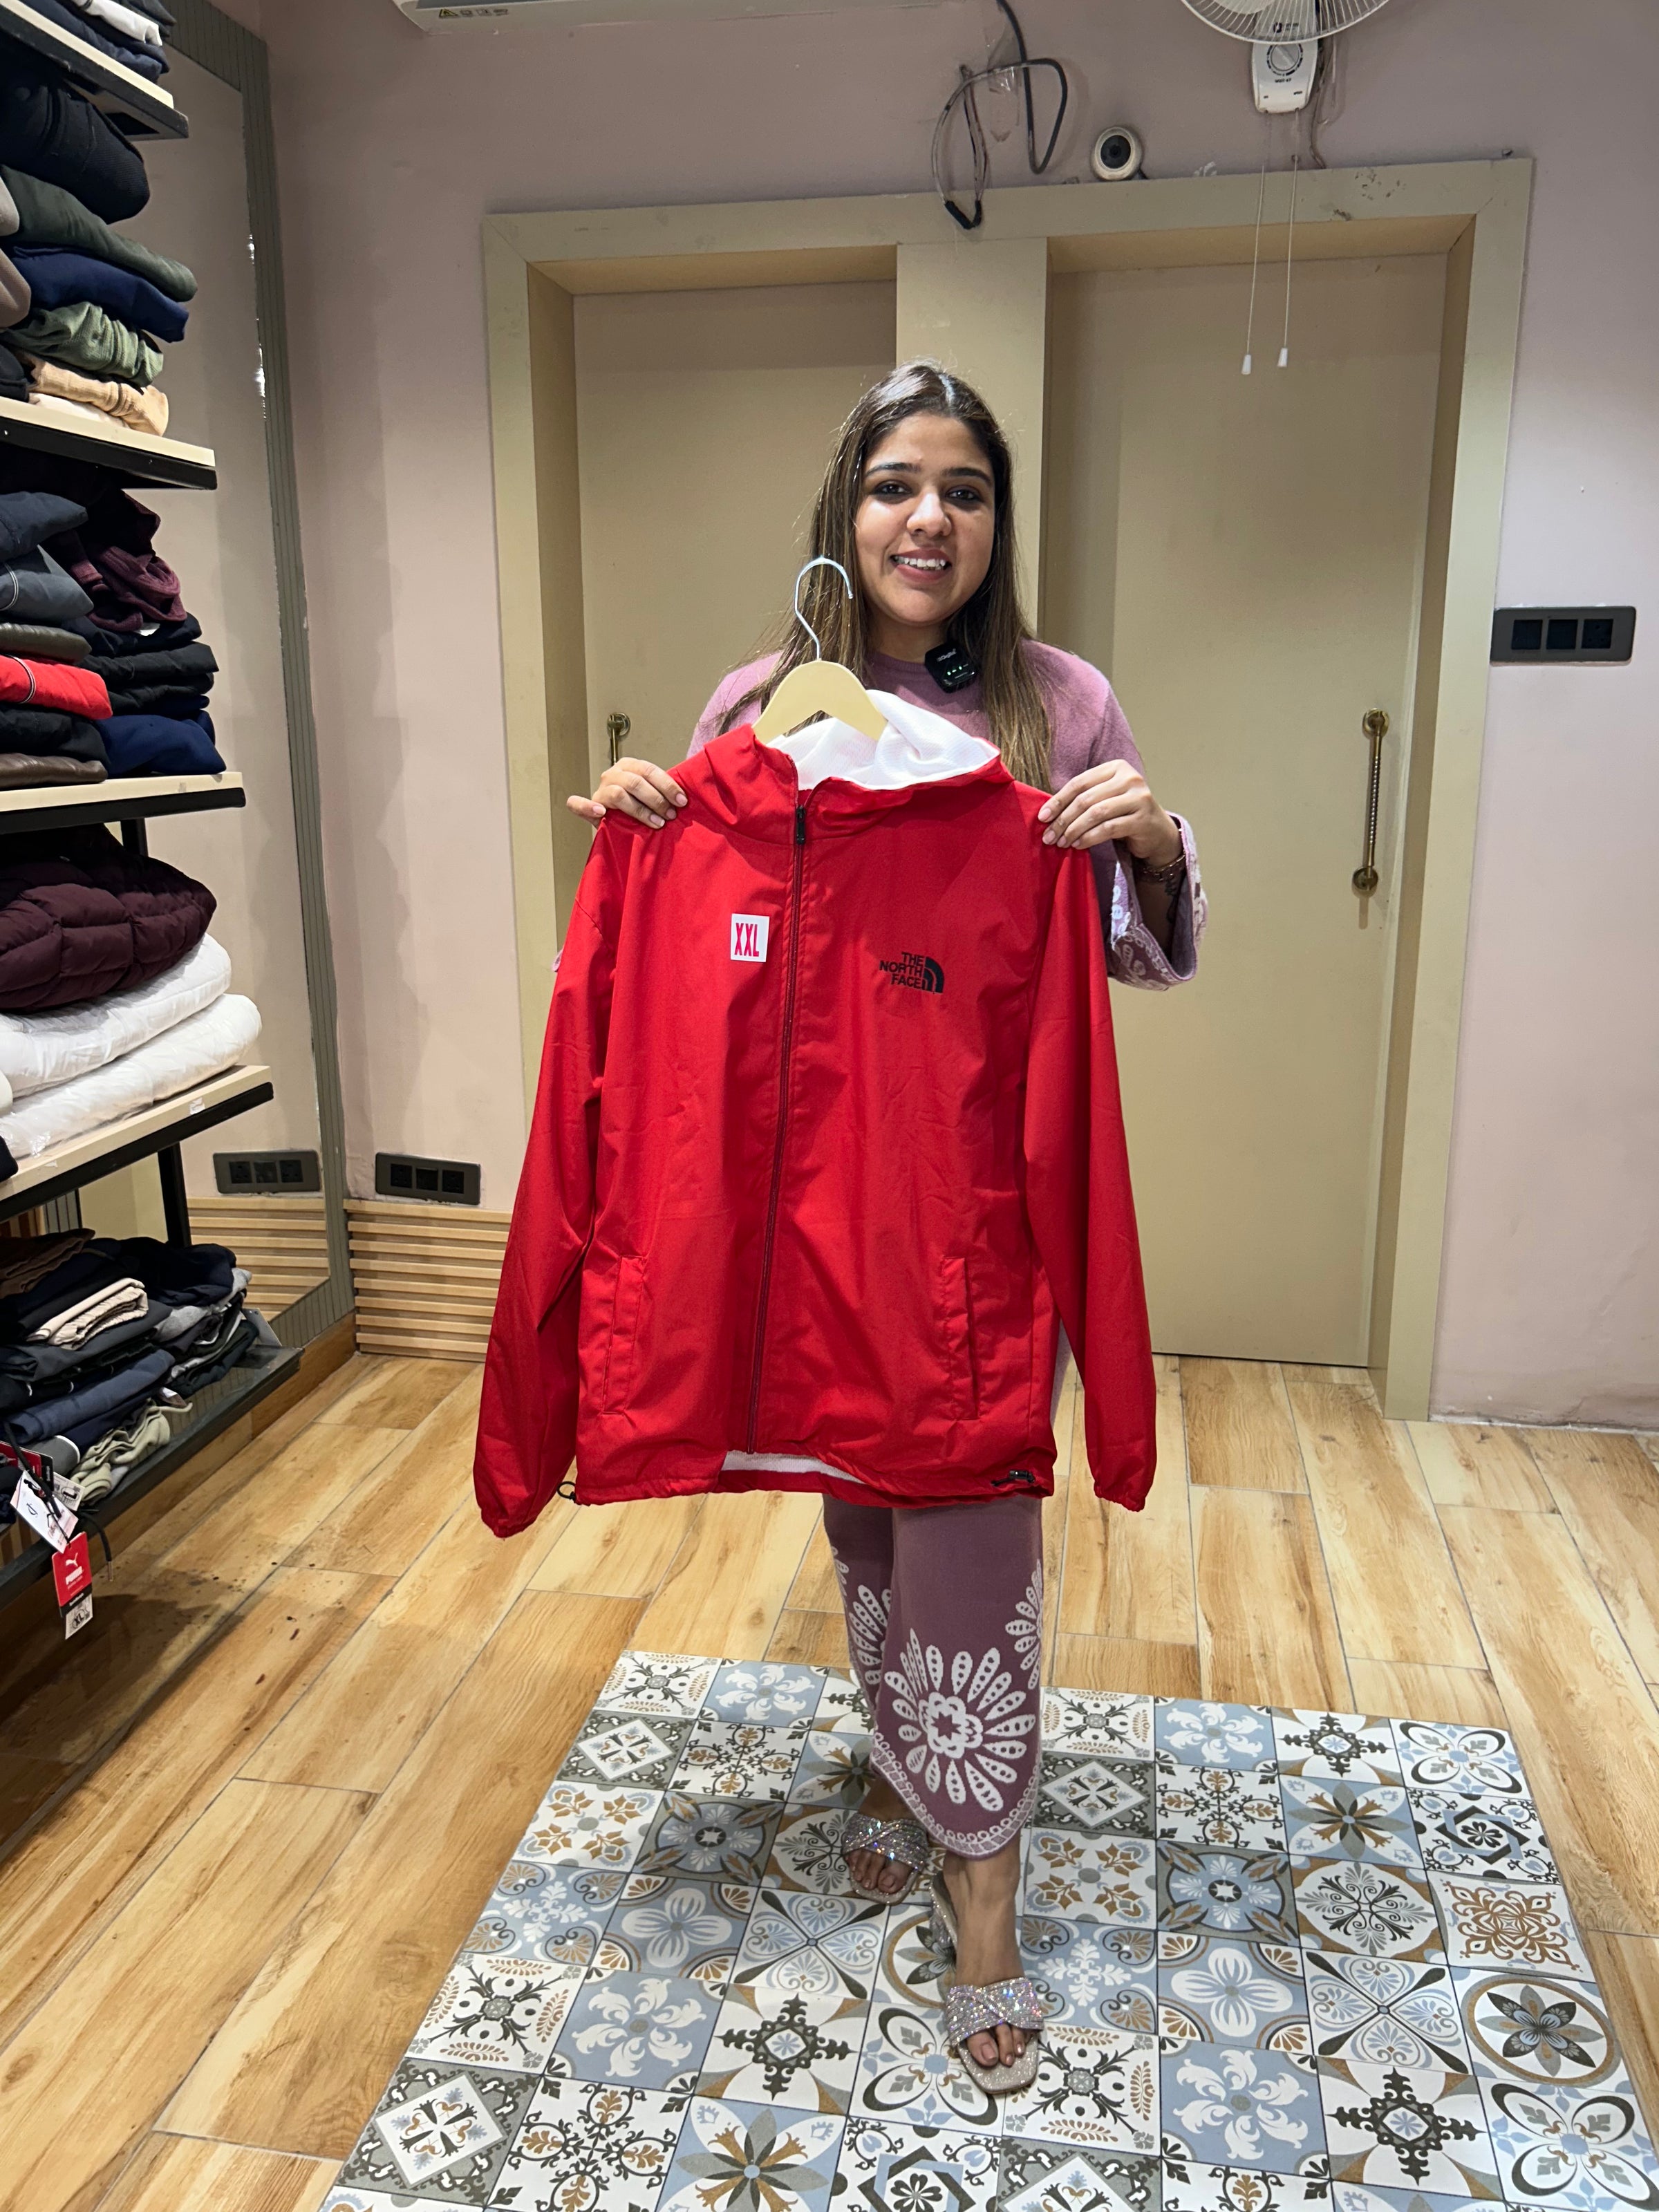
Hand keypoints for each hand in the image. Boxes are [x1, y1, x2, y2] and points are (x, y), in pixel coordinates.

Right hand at [566, 756, 686, 830]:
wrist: (618, 823)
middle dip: (657, 800)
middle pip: (636, 782)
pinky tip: (601, 813)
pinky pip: (579, 804)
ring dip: (640, 810)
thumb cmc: (639, 807)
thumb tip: (685, 798)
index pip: (649, 770)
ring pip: (619, 794)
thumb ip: (662, 792)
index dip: (667, 786)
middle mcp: (613, 774)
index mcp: (630, 766)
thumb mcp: (652, 795)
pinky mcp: (589, 807)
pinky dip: (587, 807)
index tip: (682, 801)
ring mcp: (601, 789)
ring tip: (656, 823)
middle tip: (670, 815)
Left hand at [1038, 760, 1180, 860]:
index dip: (1058, 800)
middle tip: (1049, 836)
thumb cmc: (1124, 813)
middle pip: (1086, 799)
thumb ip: (1084, 797)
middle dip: (1063, 819)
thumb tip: (1048, 812)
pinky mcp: (1142, 819)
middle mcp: (1130, 778)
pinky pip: (1109, 828)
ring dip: (1074, 830)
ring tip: (1062, 842)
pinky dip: (1090, 837)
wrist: (1157, 831)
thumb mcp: (1106, 798)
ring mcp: (1139, 798)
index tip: (1042, 817)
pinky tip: (1079, 844)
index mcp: (1116, 767)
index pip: (1079, 782)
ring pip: (1096, 813)